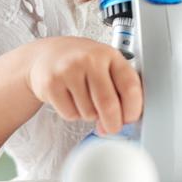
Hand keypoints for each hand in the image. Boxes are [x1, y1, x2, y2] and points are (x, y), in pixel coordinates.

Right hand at [26, 36, 142, 135]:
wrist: (47, 54)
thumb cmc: (82, 63)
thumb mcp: (105, 66)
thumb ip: (117, 92)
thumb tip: (114, 126)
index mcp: (110, 55)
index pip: (130, 86)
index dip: (133, 109)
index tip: (130, 118)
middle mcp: (90, 59)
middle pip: (109, 105)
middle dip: (113, 124)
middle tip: (111, 127)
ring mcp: (69, 70)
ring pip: (89, 113)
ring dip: (90, 115)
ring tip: (84, 99)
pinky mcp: (52, 83)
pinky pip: (70, 114)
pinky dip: (73, 114)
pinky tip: (70, 99)